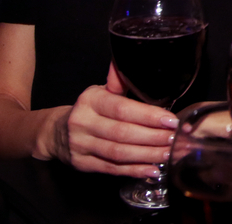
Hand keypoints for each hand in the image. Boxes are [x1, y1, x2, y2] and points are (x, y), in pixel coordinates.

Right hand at [58, 63, 177, 176]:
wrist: (56, 132)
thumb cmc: (89, 109)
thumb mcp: (100, 91)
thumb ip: (120, 81)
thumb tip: (135, 60)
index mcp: (91, 100)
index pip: (122, 109)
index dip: (148, 116)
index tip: (171, 121)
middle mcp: (83, 122)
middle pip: (123, 133)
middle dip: (153, 137)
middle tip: (176, 139)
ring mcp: (81, 145)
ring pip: (118, 153)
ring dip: (147, 155)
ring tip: (169, 153)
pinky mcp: (82, 164)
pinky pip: (112, 169)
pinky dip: (134, 170)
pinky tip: (152, 169)